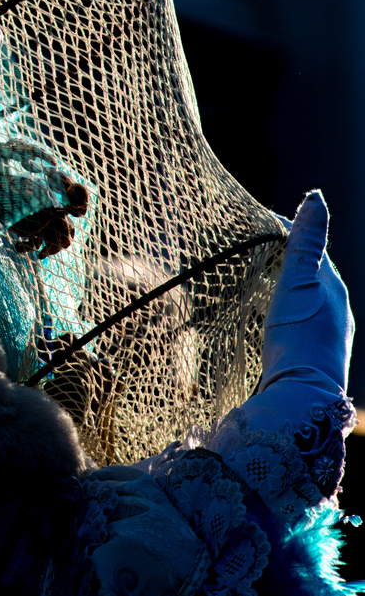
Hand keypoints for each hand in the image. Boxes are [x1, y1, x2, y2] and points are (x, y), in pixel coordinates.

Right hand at [253, 191, 353, 433]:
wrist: (301, 397)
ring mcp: (327, 338)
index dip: (290, 234)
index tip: (263, 224)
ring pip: (307, 302)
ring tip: (260, 283)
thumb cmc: (298, 336)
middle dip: (288, 261)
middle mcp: (337, 313)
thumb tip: (316, 198)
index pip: (314, 251)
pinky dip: (284, 312)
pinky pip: (300, 324)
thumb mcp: (298, 282)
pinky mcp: (313, 358)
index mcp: (334, 290)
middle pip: (312, 277)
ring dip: (286, 289)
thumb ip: (305, 242)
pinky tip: (271, 321)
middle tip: (258, 250)